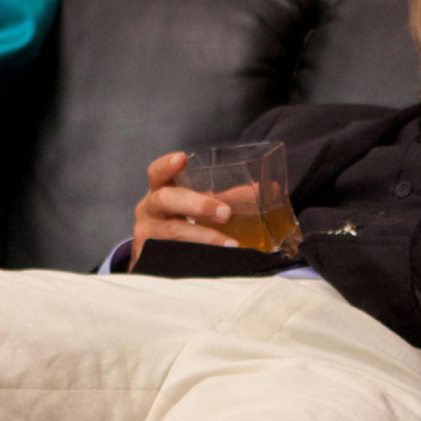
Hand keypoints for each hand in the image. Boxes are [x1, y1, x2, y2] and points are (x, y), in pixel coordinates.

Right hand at [130, 151, 238, 266]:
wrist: (153, 258)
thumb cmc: (179, 222)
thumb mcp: (195, 207)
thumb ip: (228, 197)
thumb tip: (272, 190)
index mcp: (159, 190)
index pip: (157, 172)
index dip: (167, 165)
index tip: (182, 158)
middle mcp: (149, 210)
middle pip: (165, 200)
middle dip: (197, 205)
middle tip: (225, 213)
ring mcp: (148, 235)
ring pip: (172, 231)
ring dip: (204, 237)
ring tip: (231, 244)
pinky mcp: (153, 258)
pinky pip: (174, 257)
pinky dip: (198, 257)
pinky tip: (216, 261)